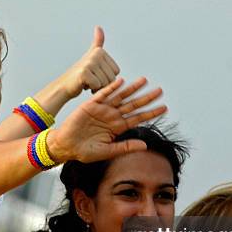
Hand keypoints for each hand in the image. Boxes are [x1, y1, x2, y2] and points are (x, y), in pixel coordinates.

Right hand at [47, 77, 165, 162]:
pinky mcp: (90, 105)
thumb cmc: (85, 151)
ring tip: (144, 81)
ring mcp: (102, 109)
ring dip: (132, 89)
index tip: (165, 108)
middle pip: (133, 105)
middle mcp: (112, 116)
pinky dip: (111, 88)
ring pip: (121, 97)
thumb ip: (126, 147)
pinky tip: (121, 81)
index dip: (151, 113)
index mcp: (117, 127)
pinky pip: (103, 94)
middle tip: (160, 91)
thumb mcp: (108, 151)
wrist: (66, 146)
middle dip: (146, 98)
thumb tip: (145, 145)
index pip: (138, 118)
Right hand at [55, 26, 119, 98]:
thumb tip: (98, 27)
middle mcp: (95, 54)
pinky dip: (91, 89)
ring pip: (105, 83)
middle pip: (112, 77)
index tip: (95, 74)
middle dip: (102, 84)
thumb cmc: (81, 74)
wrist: (65, 85)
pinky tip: (84, 85)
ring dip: (97, 87)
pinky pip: (97, 86)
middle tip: (90, 80)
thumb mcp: (91, 56)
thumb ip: (97, 42)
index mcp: (100, 51)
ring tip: (87, 82)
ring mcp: (90, 63)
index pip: (116, 72)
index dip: (107, 78)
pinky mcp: (84, 72)